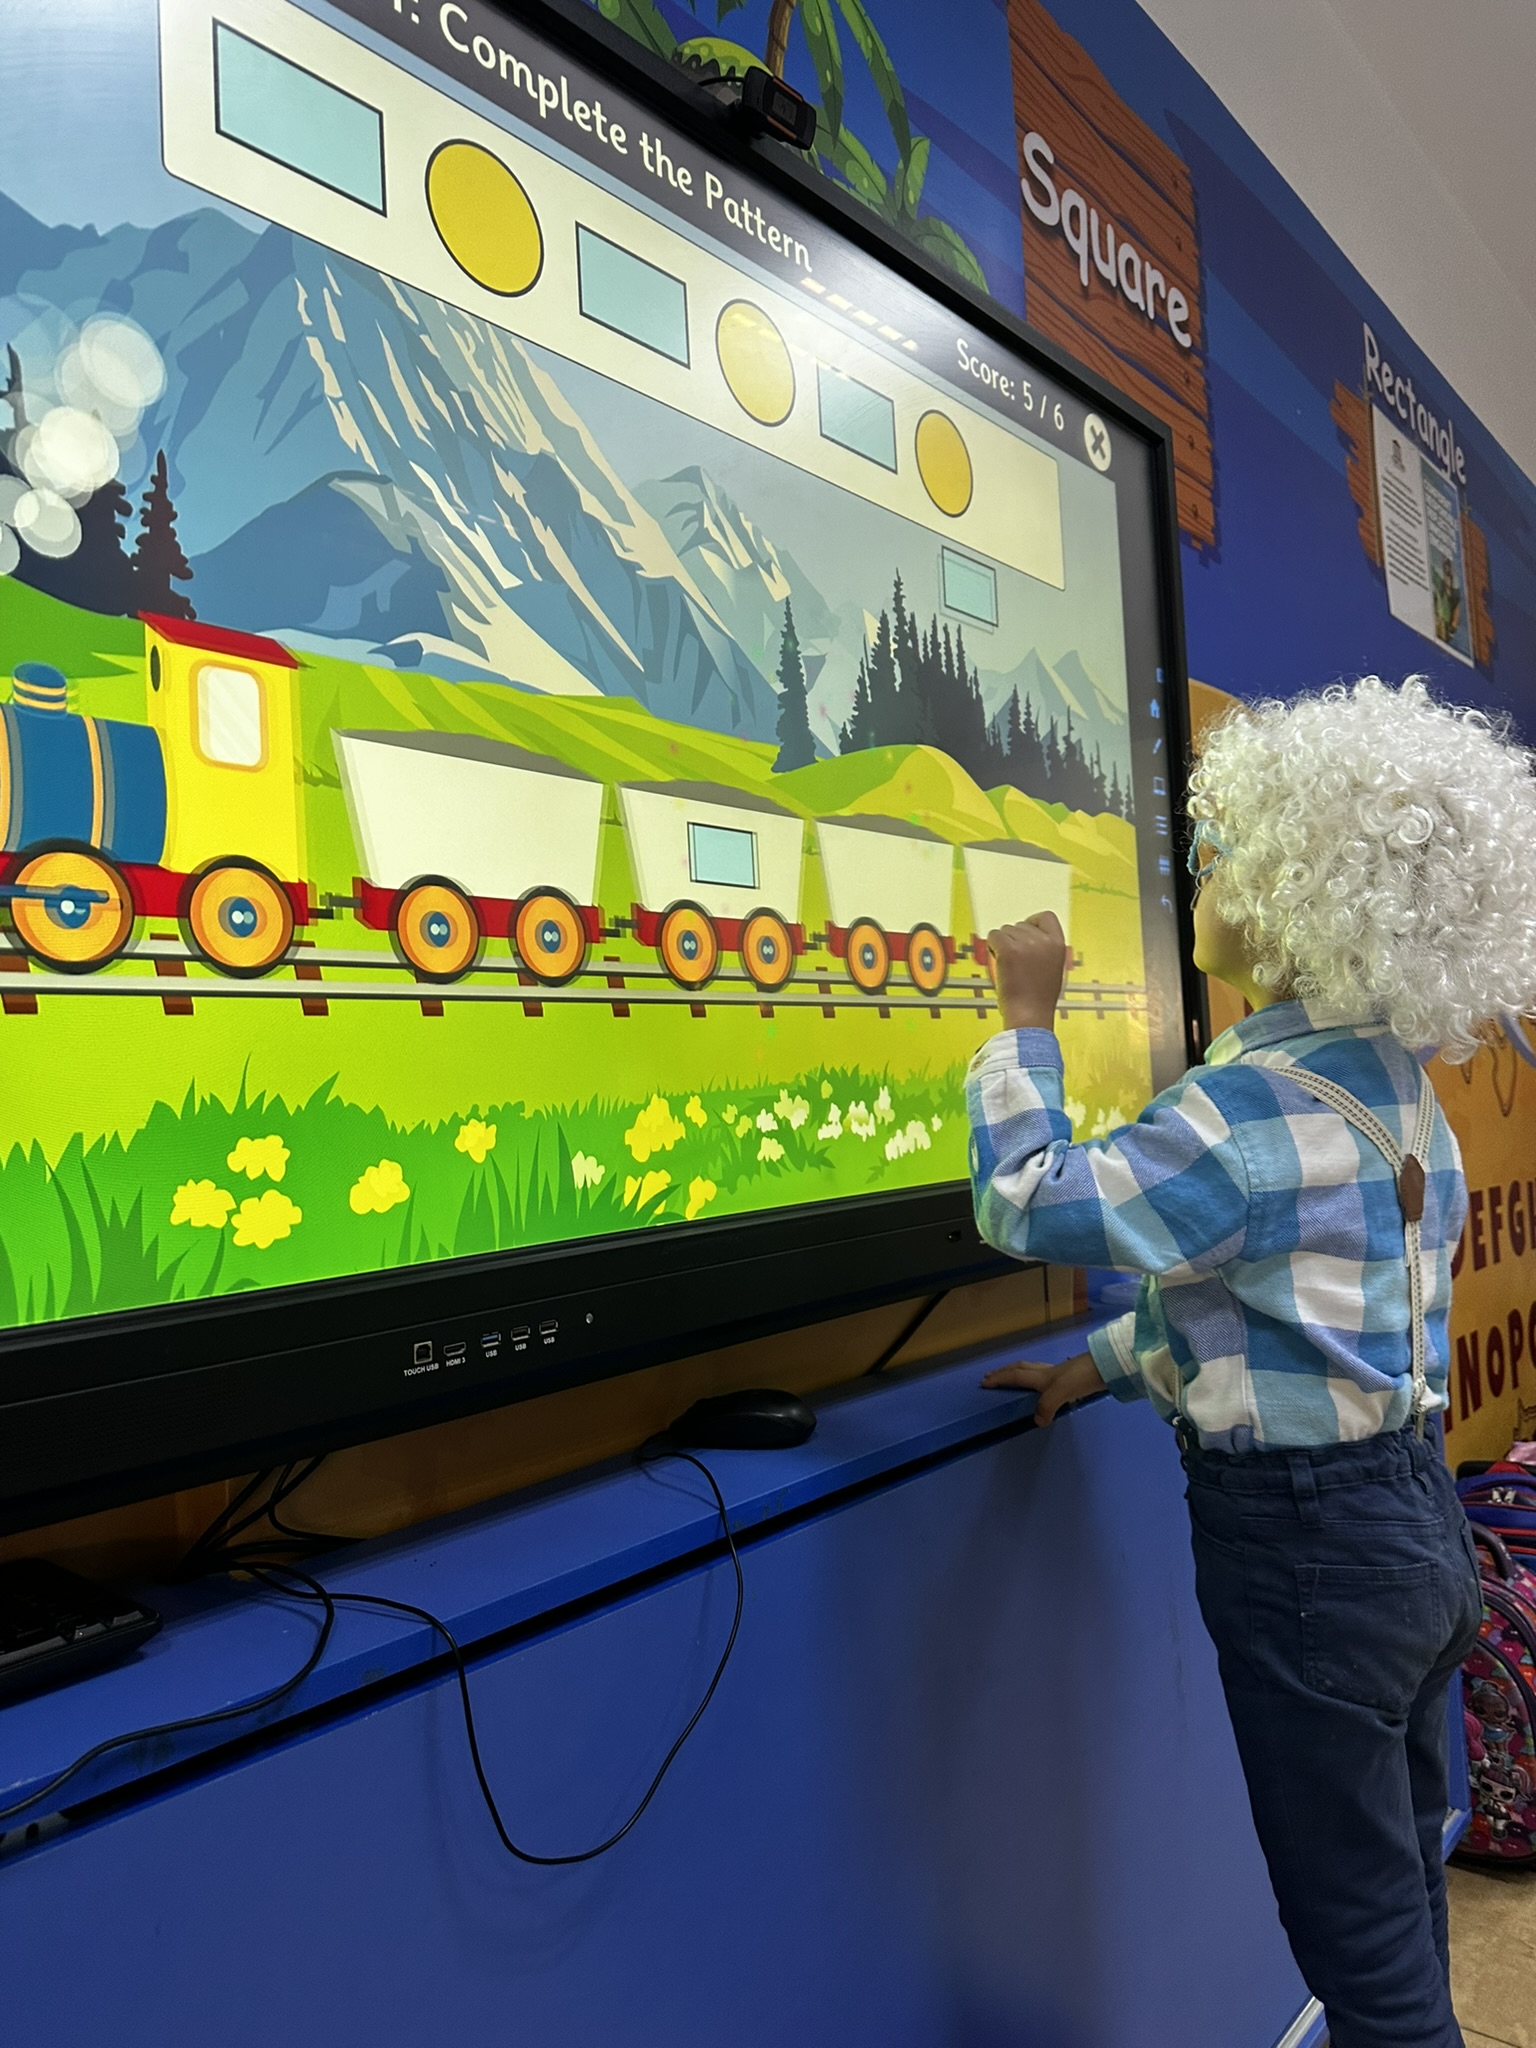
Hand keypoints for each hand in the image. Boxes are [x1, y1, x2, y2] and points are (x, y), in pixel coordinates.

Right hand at [980, 1349, 1104, 1426]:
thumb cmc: (1081, 1378)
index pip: (1015, 1376)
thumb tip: (1037, 1421)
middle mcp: (1047, 1373)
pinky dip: (1035, 1378)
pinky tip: (1042, 1384)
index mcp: (1041, 1377)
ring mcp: (1058, 1373)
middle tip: (991, 1376)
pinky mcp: (1069, 1377)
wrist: (1106, 1368)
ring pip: (1032, 1370)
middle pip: (1020, 1369)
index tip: (984, 1382)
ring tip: (1011, 1376)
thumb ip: (1047, 1405)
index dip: (999, 1379)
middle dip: (1004, 1372)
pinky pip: (1044, 1376)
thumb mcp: (1061, 1392)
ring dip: (1018, 1372)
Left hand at [986, 913, 1068, 1030]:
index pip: (1046, 917)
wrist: (1030, 1015)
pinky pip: (993, 936)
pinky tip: (999, 962)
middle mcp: (1043, 941)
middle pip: (1020, 925)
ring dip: (1002, 945)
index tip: (1025, 934)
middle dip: (1014, 939)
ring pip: (1005, 931)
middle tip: (1015, 962)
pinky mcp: (1008, 950)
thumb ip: (1044, 950)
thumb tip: (1028, 938)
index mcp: (1058, 945)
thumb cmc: (1038, 999)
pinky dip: (991, 947)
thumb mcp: (1053, 968)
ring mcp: (1025, 944)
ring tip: (1009, 967)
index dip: (1033, 922)